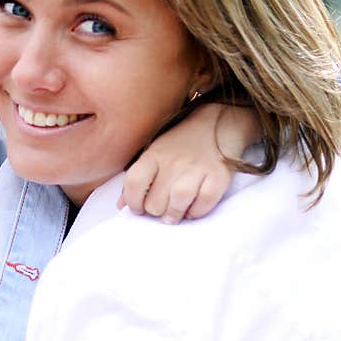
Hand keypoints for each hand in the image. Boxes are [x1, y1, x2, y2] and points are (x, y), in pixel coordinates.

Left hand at [118, 103, 259, 223]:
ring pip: (179, 200)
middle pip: (156, 199)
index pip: (134, 182)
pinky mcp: (219, 175)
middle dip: (155, 211)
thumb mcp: (153, 154)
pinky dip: (197, 211)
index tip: (137, 208)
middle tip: (159, 211)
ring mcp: (197, 168)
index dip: (132, 201)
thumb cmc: (179, 145)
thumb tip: (121, 205)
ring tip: (172, 217)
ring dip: (174, 214)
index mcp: (153, 155)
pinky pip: (206, 200)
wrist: (216, 123)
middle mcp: (174, 161)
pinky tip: (192, 210)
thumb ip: (137, 179)